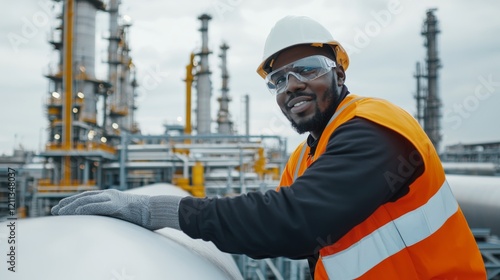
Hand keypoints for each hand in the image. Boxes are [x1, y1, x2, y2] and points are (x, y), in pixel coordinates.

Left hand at [51, 189, 181, 230]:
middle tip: (54, 210)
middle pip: (83, 197)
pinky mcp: (117, 205)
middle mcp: (110, 194)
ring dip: (72, 206)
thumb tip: (107, 223)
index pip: (87, 197)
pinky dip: (85, 208)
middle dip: (67, 203)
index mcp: (112, 196)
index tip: (61, 208)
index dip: (73, 201)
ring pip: (87, 200)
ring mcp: (113, 198)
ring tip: (60, 212)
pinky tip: (76, 212)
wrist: (157, 209)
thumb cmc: (145, 214)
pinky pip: (97, 206)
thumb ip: (114, 215)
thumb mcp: (126, 214)